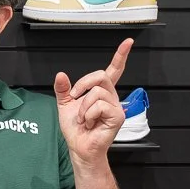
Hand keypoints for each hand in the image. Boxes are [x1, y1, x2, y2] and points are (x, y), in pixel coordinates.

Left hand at [55, 38, 133, 165]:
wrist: (79, 147)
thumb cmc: (76, 129)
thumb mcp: (65, 105)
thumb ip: (63, 89)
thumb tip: (61, 75)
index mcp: (101, 92)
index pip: (113, 70)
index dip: (121, 55)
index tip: (128, 42)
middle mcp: (110, 97)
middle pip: (100, 75)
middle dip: (83, 84)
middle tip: (75, 98)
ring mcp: (115, 106)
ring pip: (96, 92)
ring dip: (83, 107)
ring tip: (84, 118)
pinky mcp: (117, 116)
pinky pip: (99, 105)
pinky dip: (88, 114)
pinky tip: (90, 123)